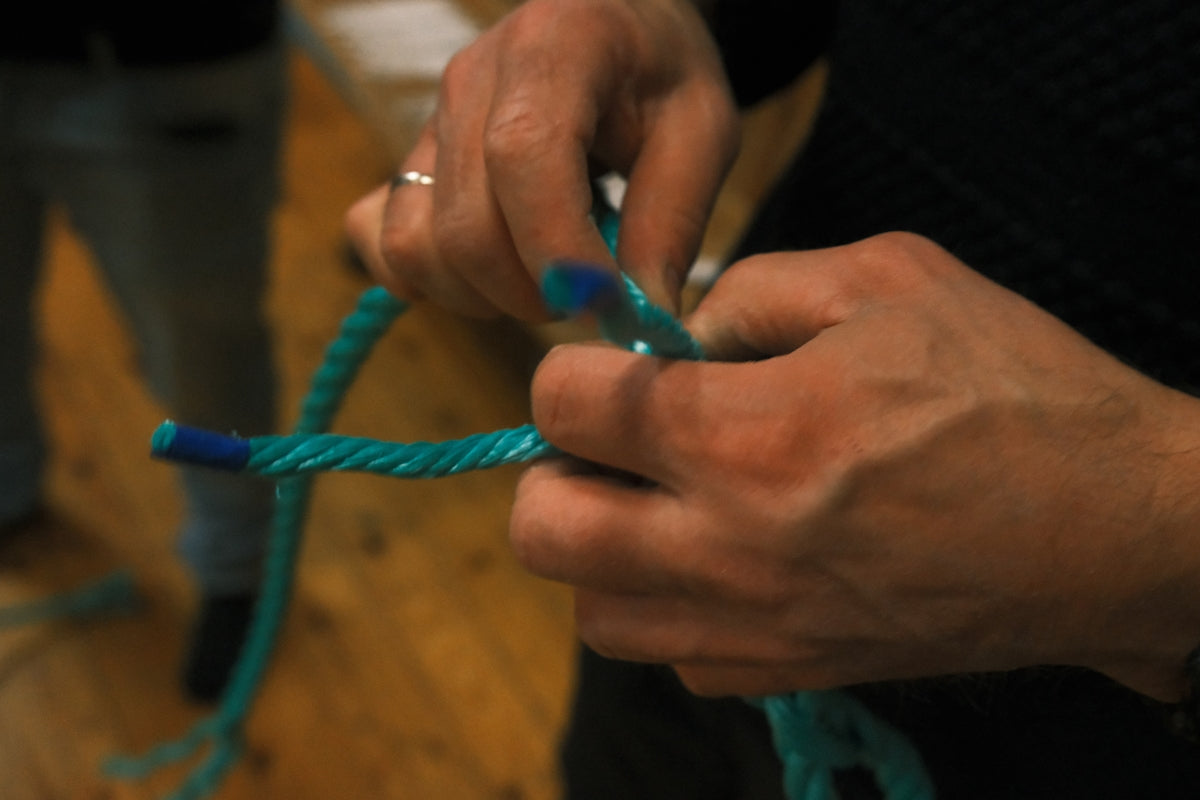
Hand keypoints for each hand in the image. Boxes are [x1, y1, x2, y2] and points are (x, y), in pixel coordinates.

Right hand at [344, 0, 738, 319]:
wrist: (614, 22)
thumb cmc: (661, 75)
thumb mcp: (701, 133)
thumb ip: (672, 224)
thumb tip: (641, 325)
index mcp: (552, 50)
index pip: (522, 157)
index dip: (558, 250)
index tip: (606, 302)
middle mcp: (471, 82)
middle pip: (466, 226)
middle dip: (532, 293)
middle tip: (589, 297)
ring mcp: (430, 123)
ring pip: (418, 247)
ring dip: (484, 297)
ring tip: (544, 283)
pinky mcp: (410, 161)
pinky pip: (381, 241)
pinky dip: (429, 281)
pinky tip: (489, 276)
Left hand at [510, 232, 1199, 700]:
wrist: (1117, 526)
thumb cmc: (1013, 389)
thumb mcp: (887, 279)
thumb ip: (752, 288)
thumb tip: (677, 330)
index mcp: (748, 433)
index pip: (565, 405)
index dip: (572, 368)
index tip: (610, 364)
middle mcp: (732, 545)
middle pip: (542, 529)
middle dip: (552, 469)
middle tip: (609, 440)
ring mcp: (758, 625)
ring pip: (591, 612)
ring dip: (598, 551)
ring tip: (653, 502)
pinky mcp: (793, 673)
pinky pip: (672, 658)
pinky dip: (665, 609)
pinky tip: (714, 560)